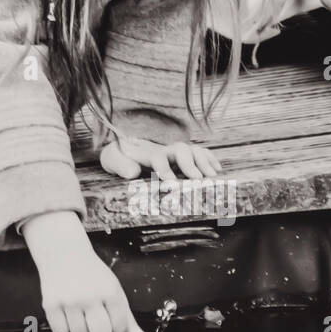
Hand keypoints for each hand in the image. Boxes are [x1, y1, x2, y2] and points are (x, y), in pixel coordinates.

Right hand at [21, 211, 149, 331]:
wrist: (64, 254)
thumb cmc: (92, 275)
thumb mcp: (115, 292)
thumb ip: (128, 320)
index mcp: (110, 292)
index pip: (119, 327)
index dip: (116, 329)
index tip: (111, 321)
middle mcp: (90, 296)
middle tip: (96, 321)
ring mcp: (69, 301)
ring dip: (81, 331)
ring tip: (80, 314)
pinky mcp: (51, 304)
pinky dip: (64, 328)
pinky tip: (67, 314)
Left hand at [100, 136, 221, 181]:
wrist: (123, 147)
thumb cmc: (118, 157)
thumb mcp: (112, 160)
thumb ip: (120, 165)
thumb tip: (132, 173)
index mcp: (147, 153)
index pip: (158, 158)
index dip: (165, 169)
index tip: (171, 184)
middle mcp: (164, 150)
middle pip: (181, 150)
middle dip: (190, 164)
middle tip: (198, 180)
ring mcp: (175, 152)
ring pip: (193, 150)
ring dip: (204, 161)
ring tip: (213, 176)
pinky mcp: (182, 156)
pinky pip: (200, 152)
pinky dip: (210, 158)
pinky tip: (217, 169)